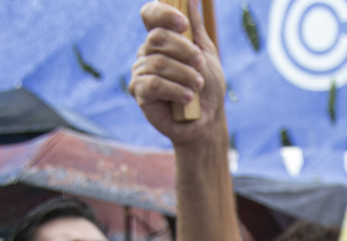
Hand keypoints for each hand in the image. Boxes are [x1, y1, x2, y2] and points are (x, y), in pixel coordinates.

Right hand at [130, 0, 225, 144]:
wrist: (206, 120)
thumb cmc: (206, 87)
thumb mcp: (206, 54)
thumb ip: (196, 29)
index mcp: (162, 39)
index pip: (151, 14)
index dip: (163, 13)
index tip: (183, 25)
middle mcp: (147, 52)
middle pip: (157, 38)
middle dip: (184, 51)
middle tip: (200, 66)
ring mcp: (141, 71)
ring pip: (158, 63)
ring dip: (184, 74)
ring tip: (197, 85)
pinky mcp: (140, 93)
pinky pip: (154, 84)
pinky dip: (175, 89)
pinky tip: (188, 97)